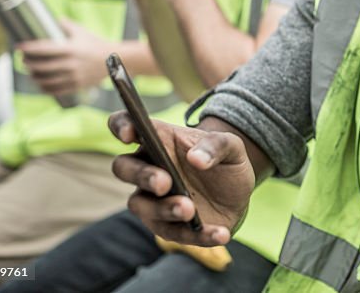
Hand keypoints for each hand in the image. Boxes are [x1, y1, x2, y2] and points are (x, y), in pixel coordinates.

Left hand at [18, 19, 109, 95]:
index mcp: (71, 49)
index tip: (19, 47)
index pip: (43, 49)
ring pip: (46, 80)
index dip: (28, 48)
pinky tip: (40, 84)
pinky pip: (56, 90)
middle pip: (41, 66)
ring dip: (34, 76)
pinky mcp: (77, 86)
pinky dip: (44, 88)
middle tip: (23, 59)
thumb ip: (66, 25)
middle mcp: (71, 64)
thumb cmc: (97, 44)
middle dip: (28, 63)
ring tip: (30, 72)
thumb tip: (53, 19)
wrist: (115, 59)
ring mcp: (73, 76)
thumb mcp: (82, 31)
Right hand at [109, 112, 255, 246]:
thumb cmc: (224, 160)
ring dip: (164, 209)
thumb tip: (195, 159)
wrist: (238, 192)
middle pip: (124, 168)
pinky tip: (220, 233)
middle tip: (164, 182)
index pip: (125, 125)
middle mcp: (148, 170)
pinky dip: (198, 235)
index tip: (129, 135)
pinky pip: (175, 234)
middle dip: (141, 175)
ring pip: (142, 205)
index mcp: (158, 141)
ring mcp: (153, 201)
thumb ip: (216, 145)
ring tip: (188, 209)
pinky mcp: (169, 227)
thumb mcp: (231, 146)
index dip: (121, 126)